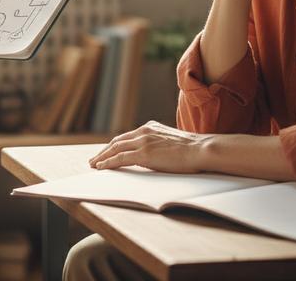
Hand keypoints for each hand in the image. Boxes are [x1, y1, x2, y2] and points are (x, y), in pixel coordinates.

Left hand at [89, 121, 215, 173]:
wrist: (200, 149)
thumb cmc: (191, 149)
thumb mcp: (170, 141)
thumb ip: (158, 143)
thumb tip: (154, 154)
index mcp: (150, 127)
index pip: (126, 136)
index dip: (115, 145)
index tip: (107, 151)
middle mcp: (143, 131)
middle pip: (117, 141)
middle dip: (104, 151)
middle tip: (95, 159)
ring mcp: (143, 141)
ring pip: (115, 149)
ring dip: (102, 157)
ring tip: (94, 165)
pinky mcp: (144, 153)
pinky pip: (120, 158)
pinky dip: (108, 162)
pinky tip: (101, 167)